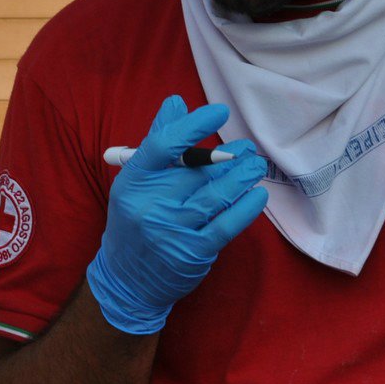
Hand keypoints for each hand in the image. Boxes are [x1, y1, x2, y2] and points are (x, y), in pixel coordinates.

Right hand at [86, 95, 267, 333]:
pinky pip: (226, 224)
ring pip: (216, 195)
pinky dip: (245, 208)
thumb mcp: (136, 182)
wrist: (127, 281)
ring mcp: (172, 230)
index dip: (192, 126)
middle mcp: (150, 204)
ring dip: (241, 177)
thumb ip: (158, 143)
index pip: (162, 145)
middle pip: (197, 171)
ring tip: (255, 165)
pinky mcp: (193, 252)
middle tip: (247, 148)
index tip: (218, 112)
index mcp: (133, 181)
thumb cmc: (136, 220)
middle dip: (228, 157)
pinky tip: (257, 194)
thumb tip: (177, 102)